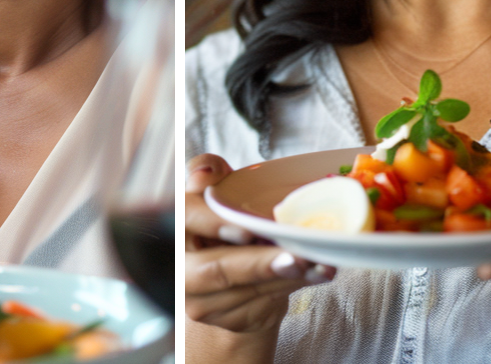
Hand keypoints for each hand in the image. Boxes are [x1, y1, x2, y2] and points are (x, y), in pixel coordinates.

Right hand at [184, 154, 335, 336]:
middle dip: (260, 264)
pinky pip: (264, 302)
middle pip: (216, 269)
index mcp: (172, 229)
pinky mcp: (228, 319)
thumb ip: (207, 175)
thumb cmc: (220, 227)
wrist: (225, 277)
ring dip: (288, 276)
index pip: (184, 220)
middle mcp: (179, 270)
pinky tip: (316, 274)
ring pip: (247, 289)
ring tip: (318, 263)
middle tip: (296, 257)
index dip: (213, 224)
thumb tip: (206, 171)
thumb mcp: (214, 194)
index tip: (246, 231)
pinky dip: (294, 286)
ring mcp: (200, 301)